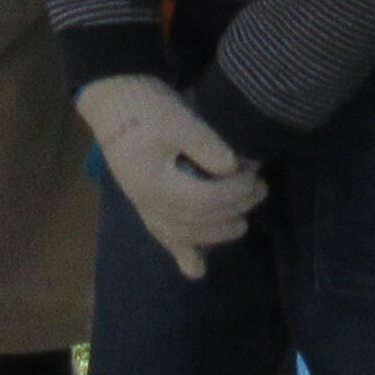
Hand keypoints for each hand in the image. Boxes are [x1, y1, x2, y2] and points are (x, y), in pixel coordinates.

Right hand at [76, 73, 266, 278]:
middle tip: (259, 190)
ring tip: (241, 223)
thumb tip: (232, 167)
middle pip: (197, 219)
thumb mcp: (176, 117)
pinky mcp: (145, 206)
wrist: (114, 104)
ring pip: (183, 234)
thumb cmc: (145, 107)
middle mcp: (148, 202)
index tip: (253, 176)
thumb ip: (204, 143)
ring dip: (215, 233)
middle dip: (234, 209)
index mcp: (154, 181)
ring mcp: (145, 207)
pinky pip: (163, 238)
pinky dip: (182, 254)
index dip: (234, 192)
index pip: (203, 198)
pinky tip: (197, 270)